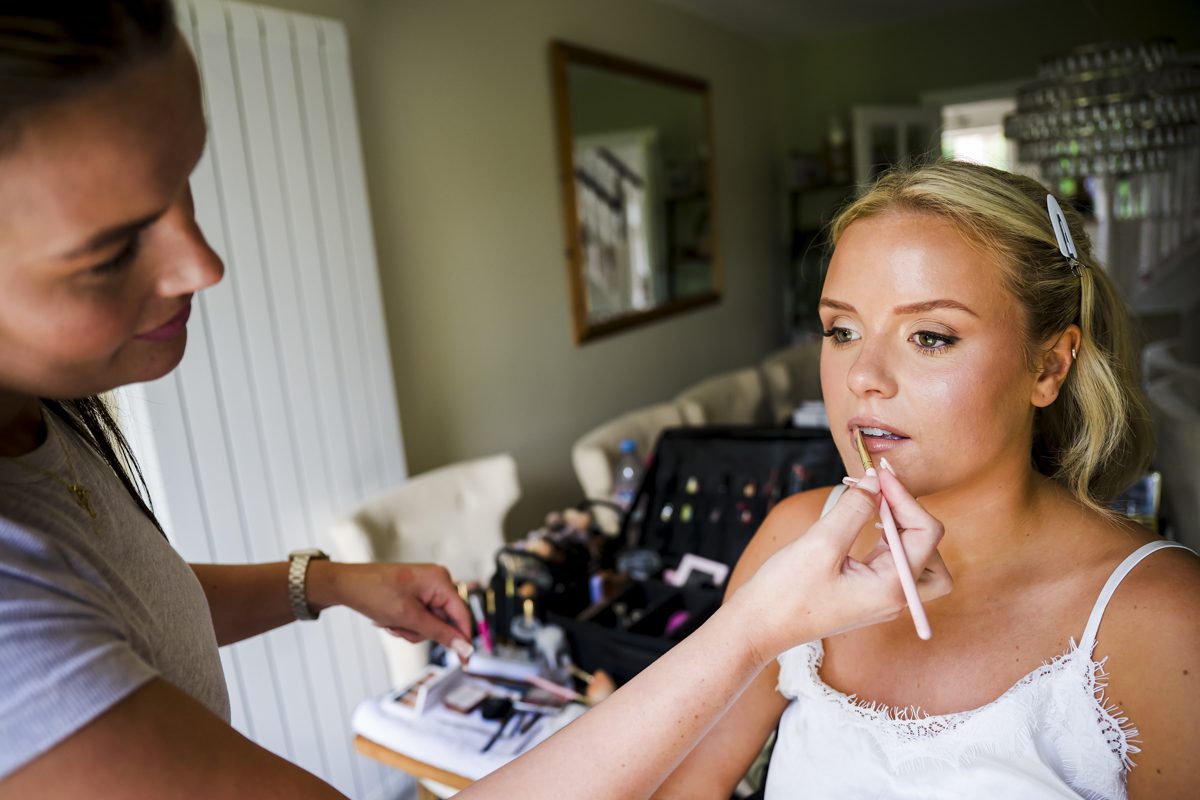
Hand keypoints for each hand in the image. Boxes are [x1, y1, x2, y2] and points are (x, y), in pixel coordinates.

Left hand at [309, 562, 473, 655]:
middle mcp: (437, 581)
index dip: (463, 639)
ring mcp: (426, 586)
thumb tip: (464, 646)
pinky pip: (420, 616)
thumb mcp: (409, 618)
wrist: (345, 585)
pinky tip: (389, 619)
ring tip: (390, 622)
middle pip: (444, 620)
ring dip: (410, 629)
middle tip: (400, 629)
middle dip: (421, 631)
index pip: (461, 615)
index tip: (465, 661)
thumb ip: (440, 633)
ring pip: (430, 622)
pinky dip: (405, 623)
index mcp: (441, 581)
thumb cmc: (374, 593)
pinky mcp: (416, 592)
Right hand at [726, 469, 951, 663]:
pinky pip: (892, 563)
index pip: (925, 534)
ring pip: (916, 558)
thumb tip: (874, 481)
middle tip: (881, 493)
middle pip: (930, 551)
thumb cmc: (785, 594)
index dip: (905, 498)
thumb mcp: (821, 544)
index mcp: (892, 588)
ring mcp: (881, 599)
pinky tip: (865, 523)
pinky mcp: (865, 595)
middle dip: (911, 516)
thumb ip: (855, 509)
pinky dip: (887, 538)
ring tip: (874, 506)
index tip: (879, 474)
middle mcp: (894, 597)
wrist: (758, 627)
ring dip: (902, 527)